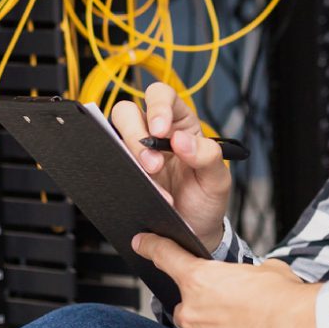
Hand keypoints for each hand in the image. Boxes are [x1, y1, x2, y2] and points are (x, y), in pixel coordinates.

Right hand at [110, 82, 229, 249]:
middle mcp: (154, 134)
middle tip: (153, 164)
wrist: (193, 231)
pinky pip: (110, 163)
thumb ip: (208, 157)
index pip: (162, 96)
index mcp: (181, 124)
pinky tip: (136, 187)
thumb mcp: (218, 180)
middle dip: (136, 135)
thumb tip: (182, 139)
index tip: (160, 130)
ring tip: (150, 179)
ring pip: (114, 135)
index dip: (157, 106)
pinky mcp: (124, 172)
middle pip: (128, 112)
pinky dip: (119, 172)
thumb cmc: (206, 199)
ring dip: (128, 154)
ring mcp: (136, 153)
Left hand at [134, 234, 328, 327]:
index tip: (141, 242)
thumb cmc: (284, 297)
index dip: (151, 247)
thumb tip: (246, 285)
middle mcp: (193, 312)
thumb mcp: (263, 270)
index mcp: (200, 280)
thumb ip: (241, 277)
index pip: (166, 257)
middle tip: (236, 304)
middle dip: (207, 304)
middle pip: (188, 305)